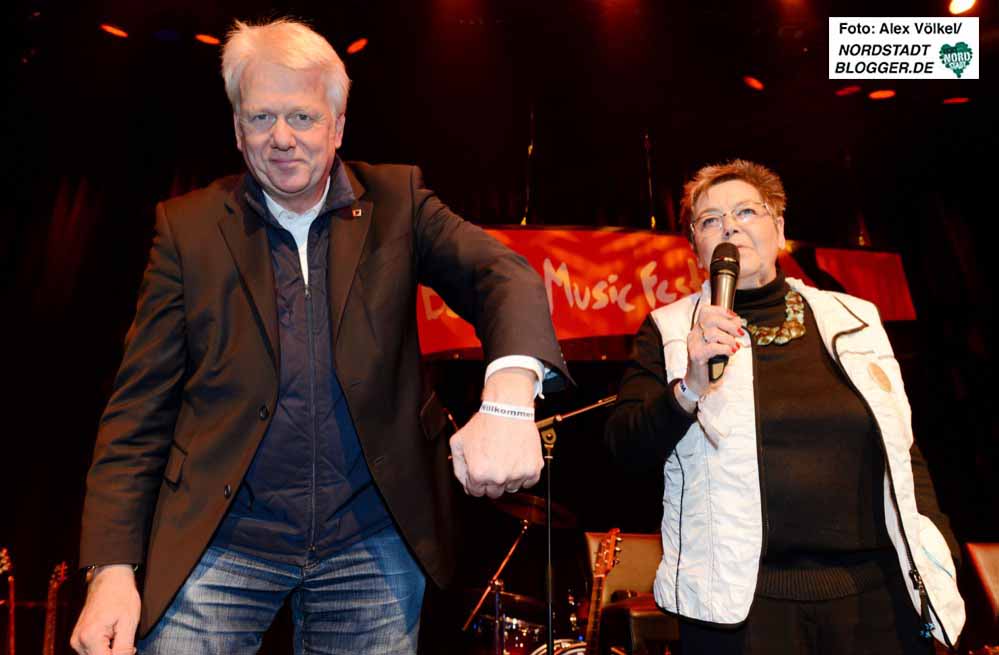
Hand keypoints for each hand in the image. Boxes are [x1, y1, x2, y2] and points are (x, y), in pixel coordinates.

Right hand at [70, 565, 140, 654]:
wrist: (110, 578)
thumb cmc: (121, 595)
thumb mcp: (129, 623)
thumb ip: (124, 649)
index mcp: (90, 637)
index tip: (129, 649)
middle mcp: (78, 641)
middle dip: (114, 654)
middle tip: (125, 639)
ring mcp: (76, 640)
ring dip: (109, 651)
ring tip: (118, 633)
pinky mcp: (78, 638)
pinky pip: (92, 651)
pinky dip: (104, 648)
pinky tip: (112, 634)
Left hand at [449, 367, 542, 497]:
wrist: (507, 408)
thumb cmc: (484, 423)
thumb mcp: (459, 442)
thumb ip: (458, 467)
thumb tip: (466, 484)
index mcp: (478, 473)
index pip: (476, 492)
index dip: (477, 481)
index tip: (482, 469)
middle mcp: (498, 477)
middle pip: (494, 493)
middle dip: (492, 480)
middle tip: (494, 463)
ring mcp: (517, 474)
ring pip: (512, 488)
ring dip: (509, 478)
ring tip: (506, 458)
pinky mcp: (533, 469)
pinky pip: (529, 482)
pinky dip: (524, 474)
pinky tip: (518, 460)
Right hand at [683, 304, 743, 396]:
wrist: (696, 382)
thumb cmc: (709, 363)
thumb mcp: (719, 344)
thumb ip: (727, 333)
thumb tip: (738, 322)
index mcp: (698, 330)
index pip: (705, 311)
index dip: (721, 311)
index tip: (734, 317)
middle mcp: (694, 335)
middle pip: (710, 319)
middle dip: (729, 324)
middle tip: (739, 333)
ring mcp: (694, 345)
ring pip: (712, 333)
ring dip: (729, 339)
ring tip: (734, 347)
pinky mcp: (697, 356)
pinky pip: (713, 347)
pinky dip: (725, 349)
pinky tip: (730, 353)